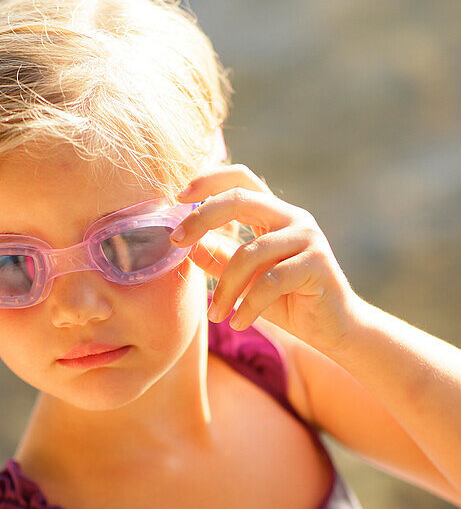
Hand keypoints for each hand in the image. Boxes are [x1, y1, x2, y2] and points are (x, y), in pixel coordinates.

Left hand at [170, 163, 366, 355]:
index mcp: (274, 214)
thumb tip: (187, 246)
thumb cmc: (287, 301)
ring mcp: (307, 236)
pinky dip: (248, 305)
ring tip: (215, 315)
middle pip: (240, 200)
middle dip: (202, 218)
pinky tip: (238, 323)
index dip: (208, 181)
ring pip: (250, 252)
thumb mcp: (245, 280)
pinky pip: (270, 281)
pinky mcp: (317, 262)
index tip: (178, 198)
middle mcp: (292, 217)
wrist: (332, 328)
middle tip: (176, 241)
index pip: (240, 179)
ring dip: (225, 287)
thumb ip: (220, 259)